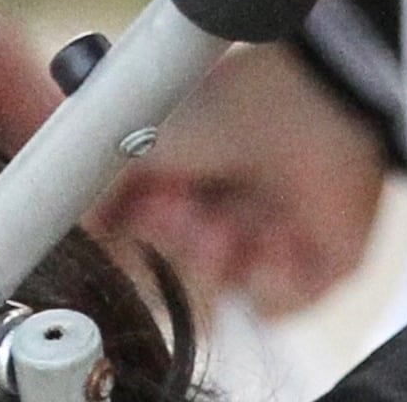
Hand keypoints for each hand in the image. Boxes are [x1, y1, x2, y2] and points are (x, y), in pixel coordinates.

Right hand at [91, 40, 388, 317]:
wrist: (313, 104)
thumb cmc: (231, 104)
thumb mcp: (143, 136)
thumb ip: (105, 183)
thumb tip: (80, 217)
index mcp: (207, 161)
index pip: (163, 221)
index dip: (150, 224)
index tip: (149, 206)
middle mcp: (244, 192)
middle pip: (192, 256)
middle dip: (183, 239)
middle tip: (188, 210)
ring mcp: (286, 226)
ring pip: (231, 282)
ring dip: (221, 257)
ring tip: (230, 224)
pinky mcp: (326, 258)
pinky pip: (281, 301)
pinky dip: (272, 278)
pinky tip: (277, 237)